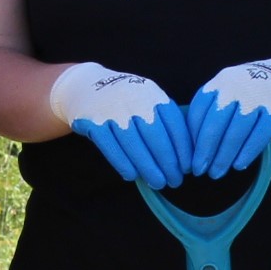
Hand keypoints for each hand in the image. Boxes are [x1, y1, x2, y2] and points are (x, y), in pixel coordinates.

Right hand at [47, 61, 189, 189]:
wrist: (83, 86)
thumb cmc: (125, 99)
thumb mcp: (147, 98)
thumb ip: (165, 119)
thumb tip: (187, 154)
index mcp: (153, 94)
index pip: (174, 124)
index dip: (183, 149)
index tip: (188, 168)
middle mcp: (134, 100)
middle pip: (156, 137)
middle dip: (169, 163)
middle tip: (175, 181)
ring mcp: (112, 110)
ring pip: (134, 144)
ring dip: (148, 167)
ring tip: (158, 183)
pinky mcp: (93, 121)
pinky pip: (110, 146)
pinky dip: (122, 163)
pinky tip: (132, 176)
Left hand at [182, 54, 270, 177]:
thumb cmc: (252, 92)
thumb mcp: (229, 91)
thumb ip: (212, 110)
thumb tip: (191, 146)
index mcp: (219, 82)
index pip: (198, 113)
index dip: (192, 139)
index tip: (188, 159)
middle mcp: (236, 86)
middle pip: (214, 124)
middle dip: (205, 152)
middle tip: (199, 172)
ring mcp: (258, 96)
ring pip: (236, 132)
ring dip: (224, 156)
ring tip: (216, 173)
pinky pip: (259, 134)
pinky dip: (247, 152)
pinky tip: (238, 165)